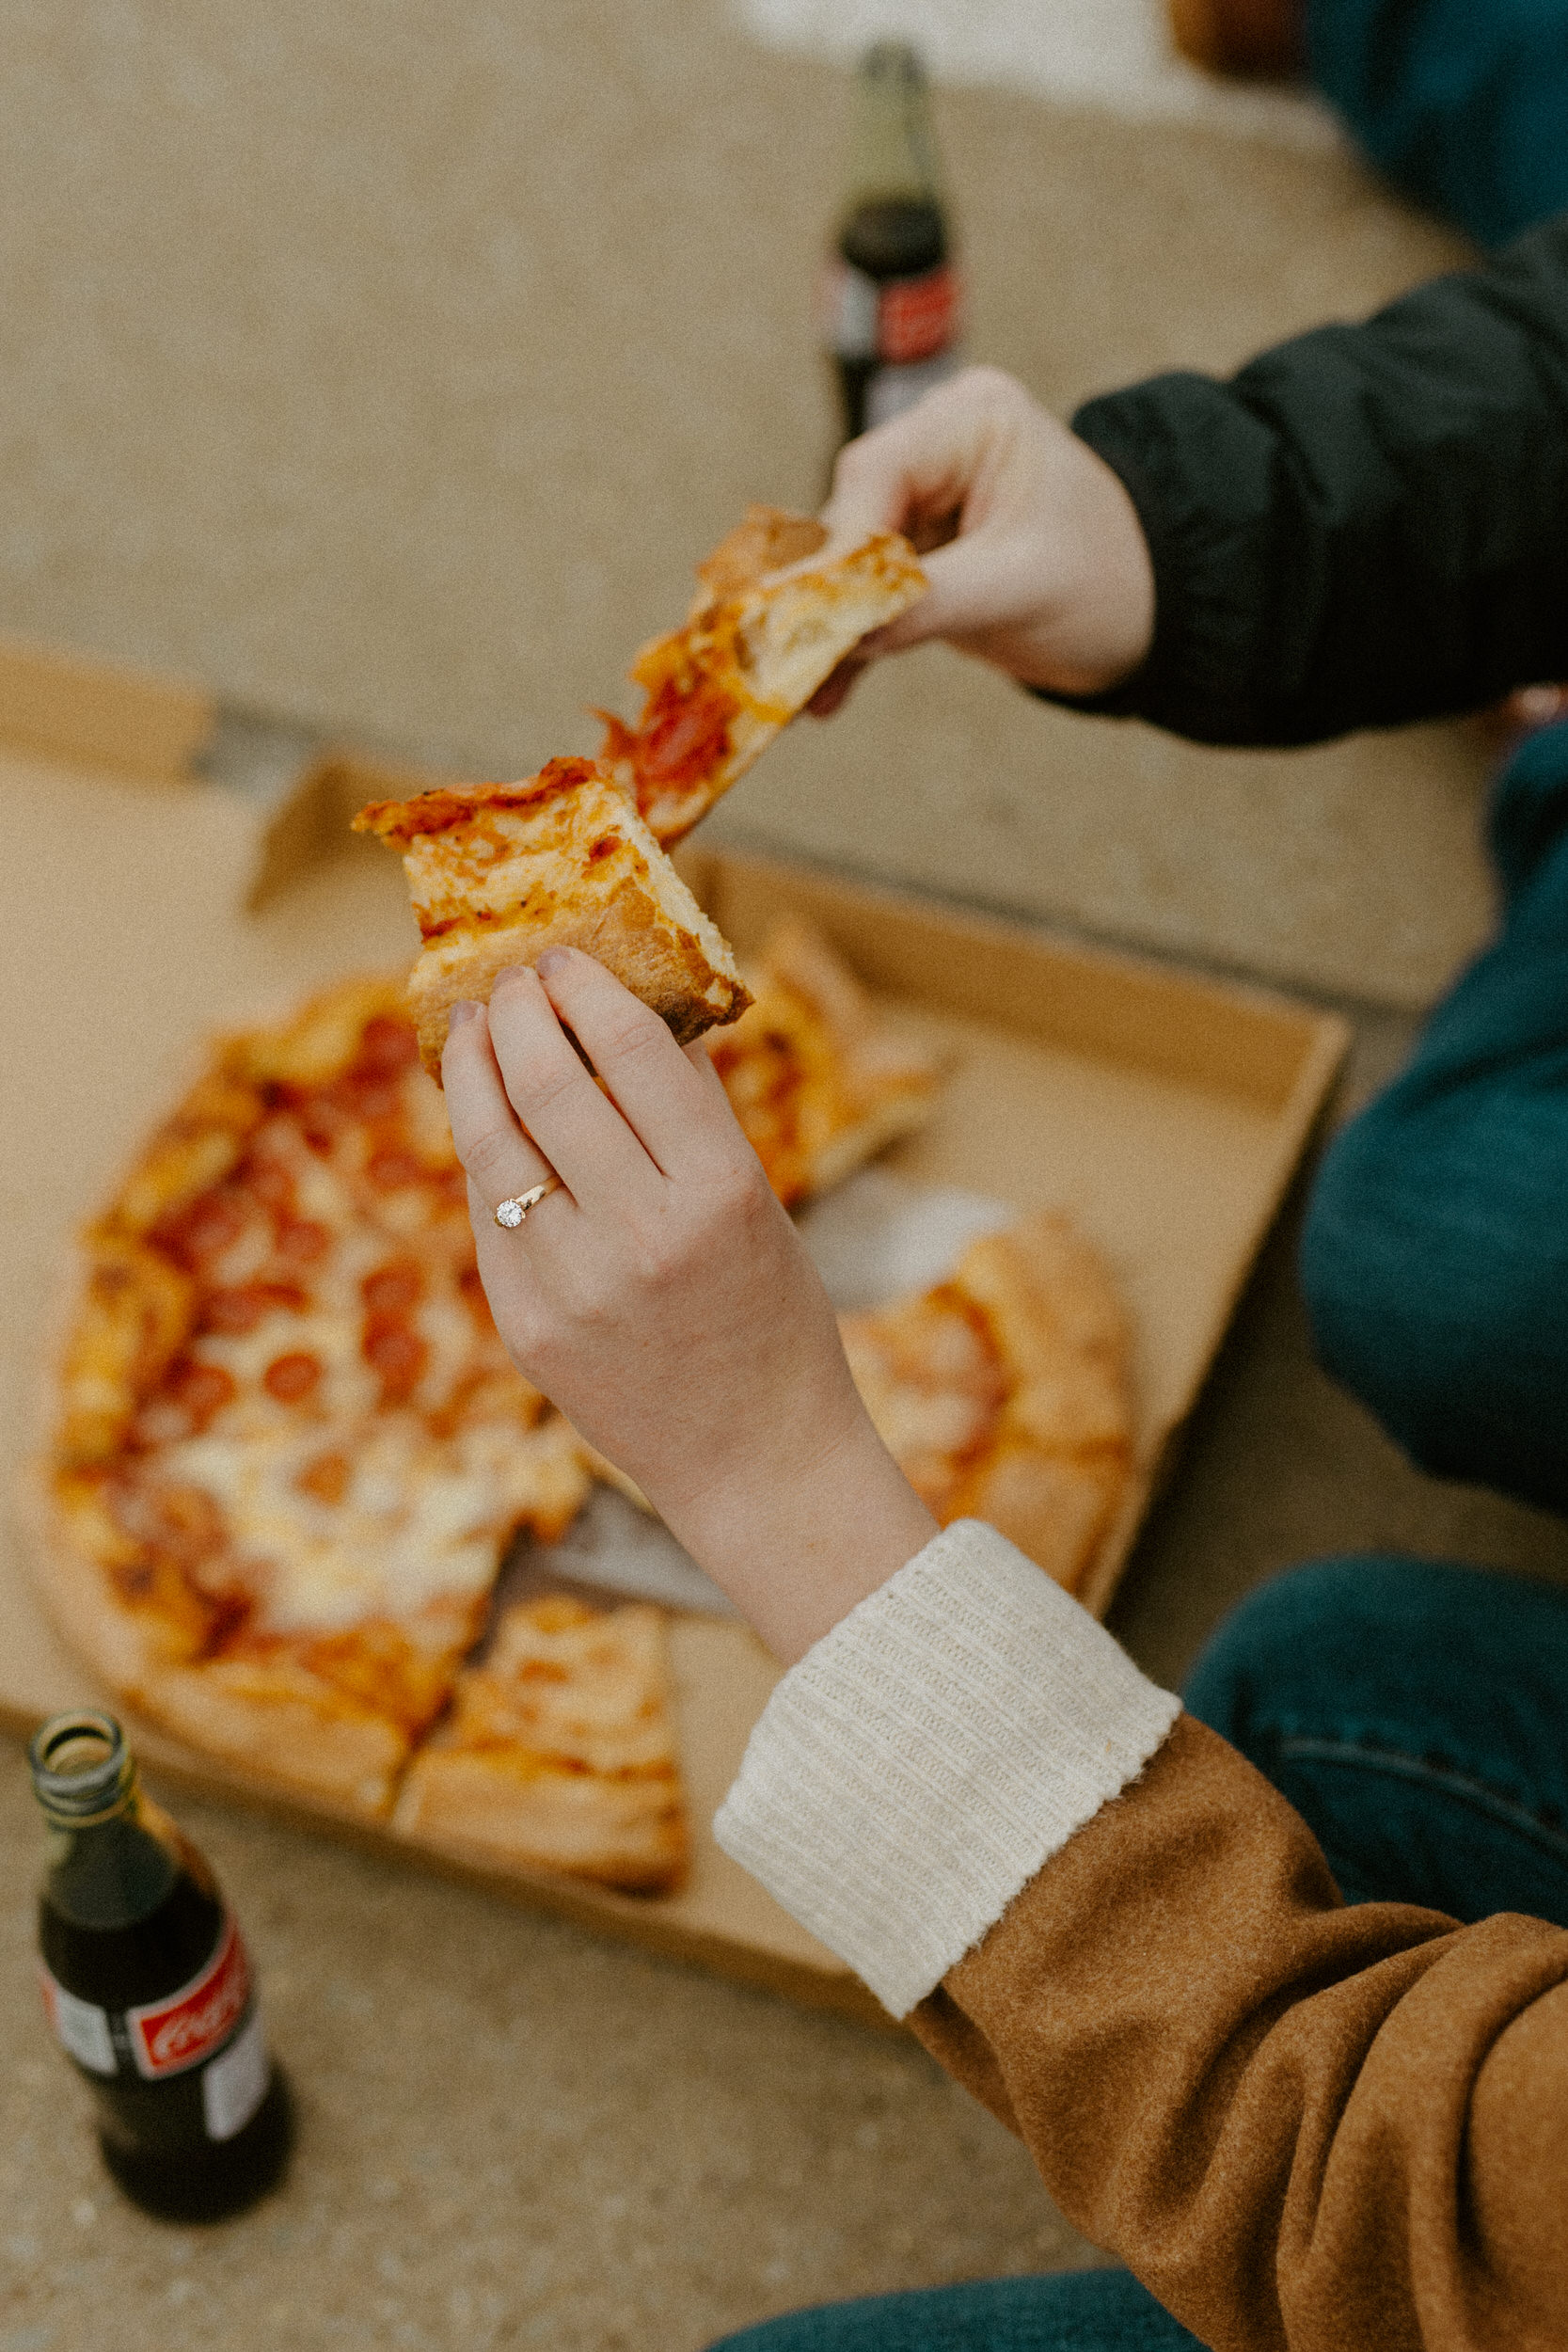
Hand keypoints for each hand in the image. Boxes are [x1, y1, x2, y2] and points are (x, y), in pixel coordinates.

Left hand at [442, 949, 937, 1661]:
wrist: (754, 1457)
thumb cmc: (771, 1315)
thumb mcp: (756, 1202)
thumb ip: (692, 1110)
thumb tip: (635, 1005)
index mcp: (719, 1191)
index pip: (634, 1052)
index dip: (586, 989)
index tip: (563, 958)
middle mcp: (642, 1235)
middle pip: (548, 1083)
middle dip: (516, 1013)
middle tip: (509, 982)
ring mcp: (573, 1285)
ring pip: (493, 1142)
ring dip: (471, 1068)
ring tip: (470, 1028)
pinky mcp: (525, 1325)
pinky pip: (487, 1209)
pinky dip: (481, 1147)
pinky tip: (483, 1113)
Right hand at [812, 365, 1154, 712]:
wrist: (1151, 614)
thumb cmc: (1108, 582)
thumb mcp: (1021, 589)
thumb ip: (928, 603)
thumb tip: (837, 633)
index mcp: (974, 420)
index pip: (876, 472)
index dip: (838, 547)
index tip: (804, 613)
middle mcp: (939, 446)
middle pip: (849, 517)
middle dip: (821, 597)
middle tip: (781, 658)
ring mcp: (924, 500)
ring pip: (848, 567)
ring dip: (826, 633)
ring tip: (799, 696)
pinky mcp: (917, 554)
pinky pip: (866, 599)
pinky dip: (849, 647)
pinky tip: (826, 698)